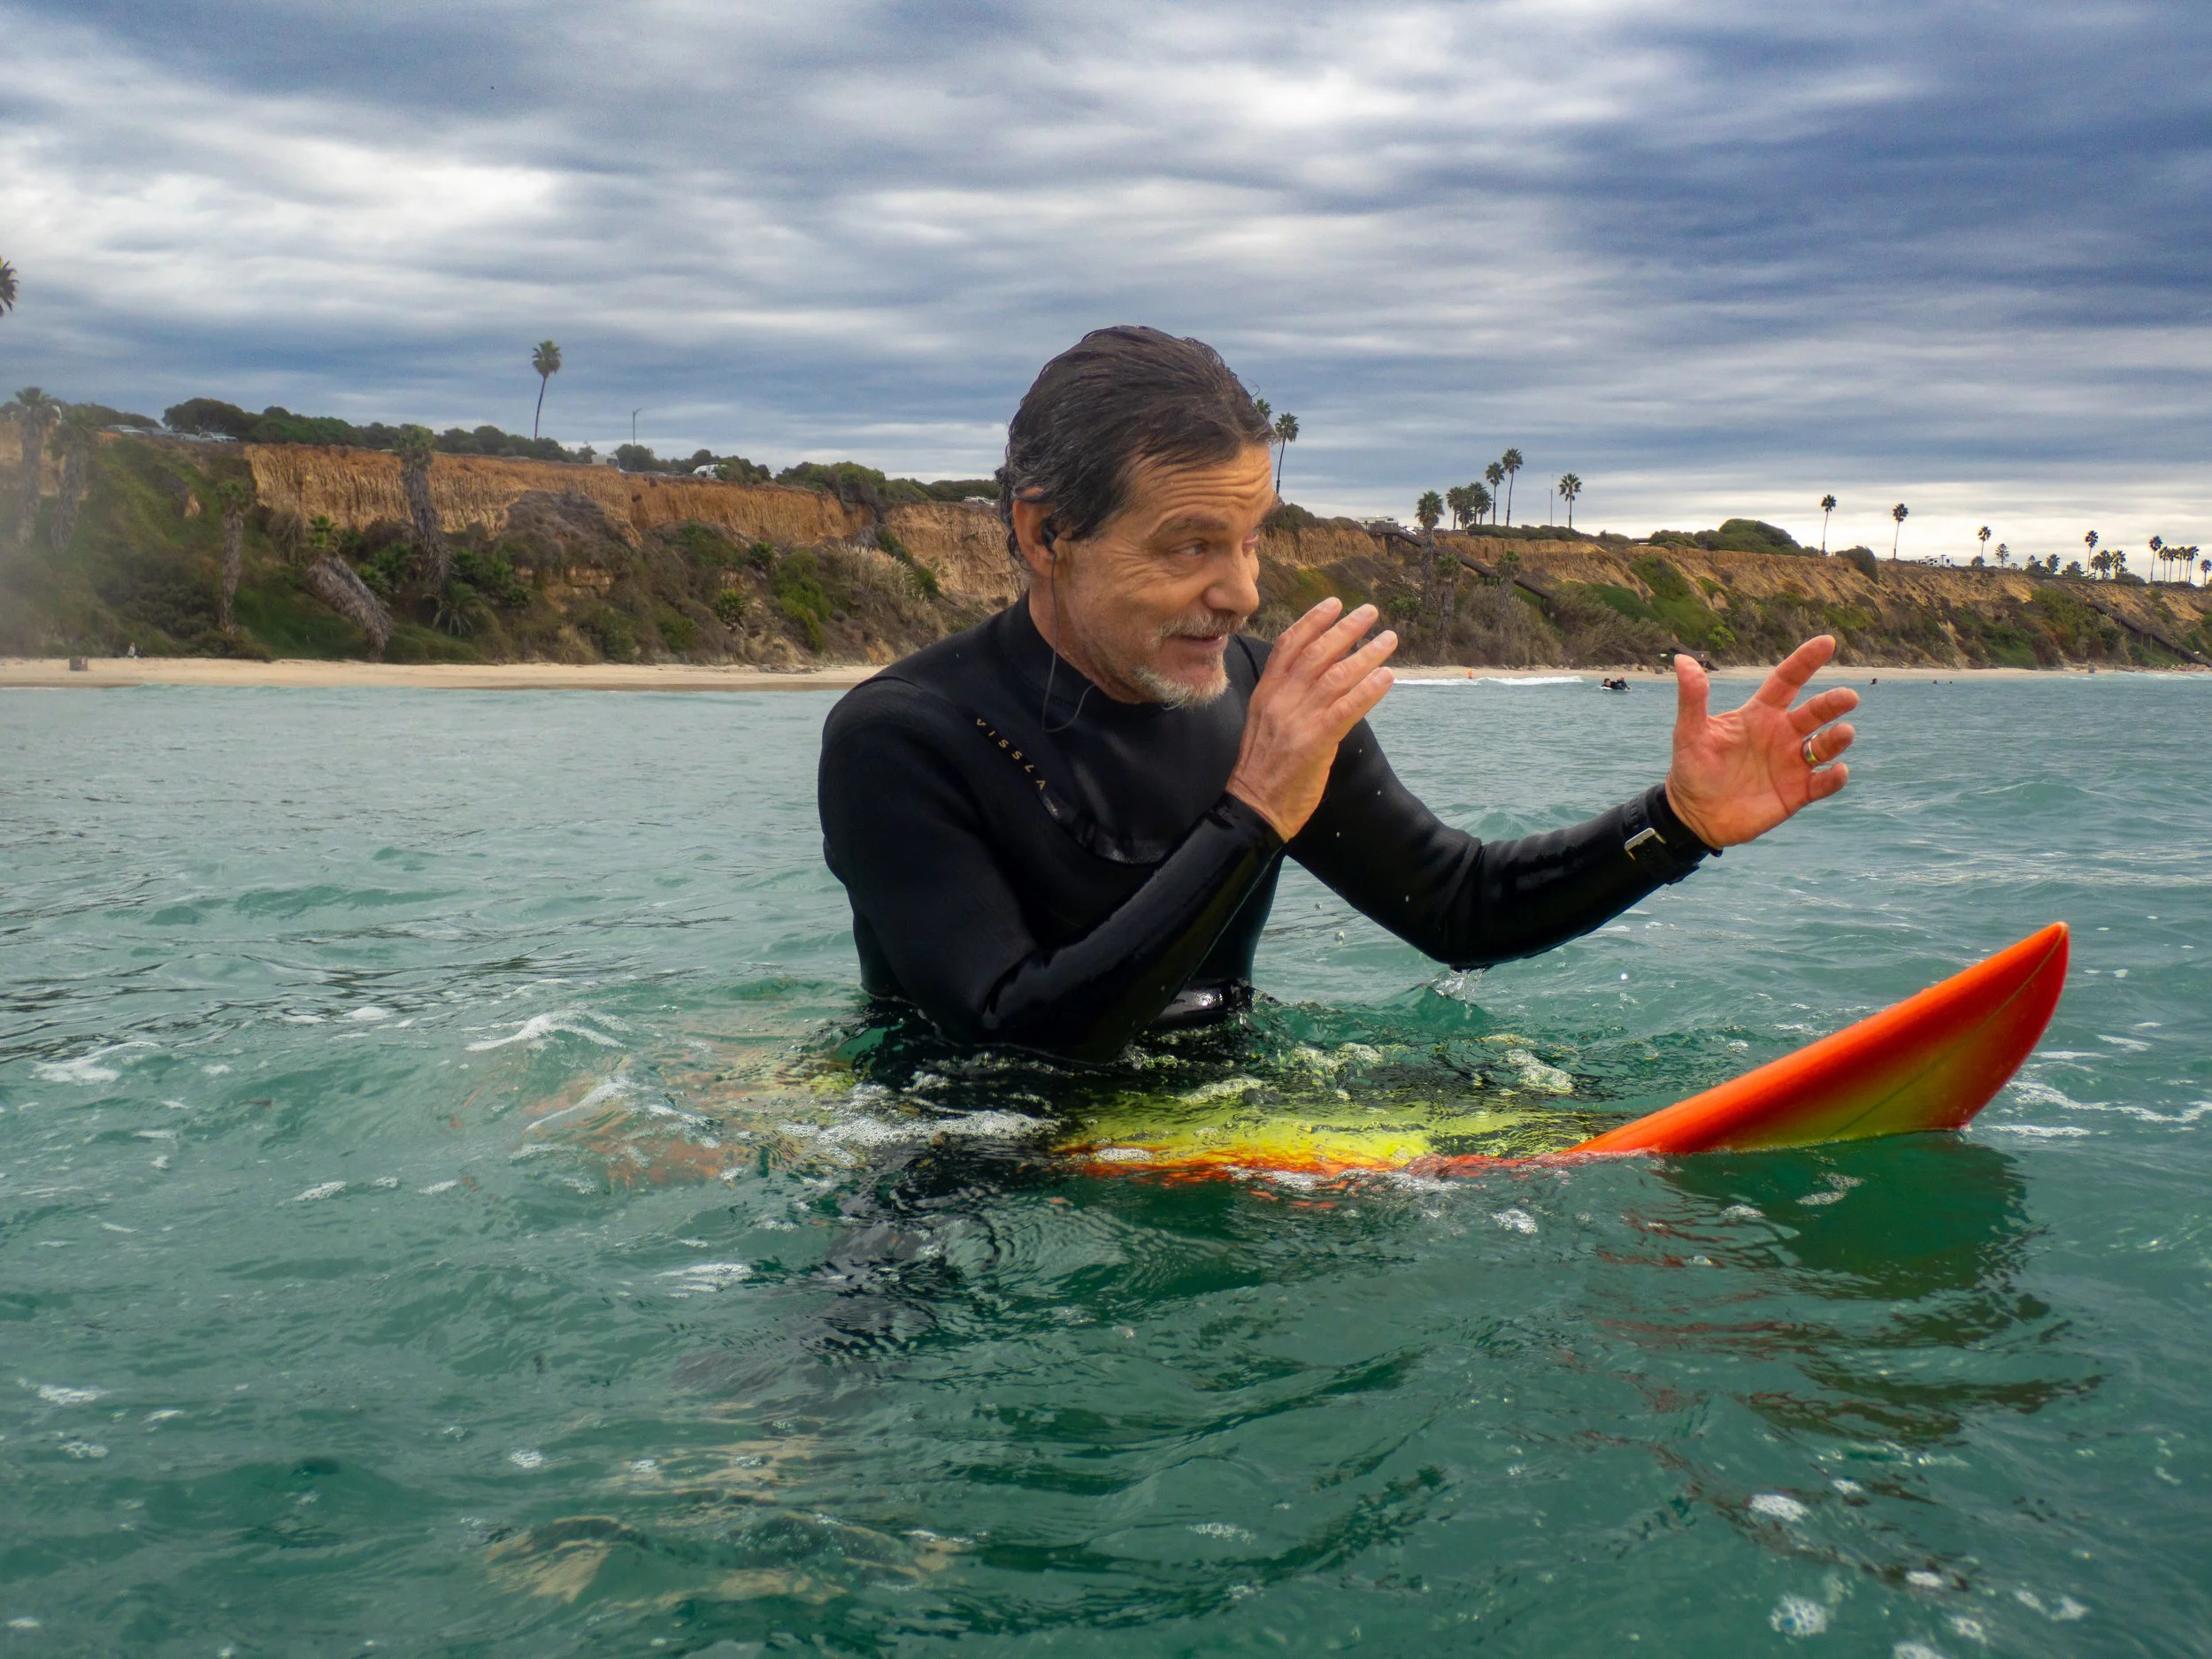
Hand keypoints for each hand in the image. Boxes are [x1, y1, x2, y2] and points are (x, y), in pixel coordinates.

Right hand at [1228, 597, 1397, 838]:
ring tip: (1389, 639)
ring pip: (1336, 676)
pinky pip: (1347, 708)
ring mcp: (1297, 720)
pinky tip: (1386, 677)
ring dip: (1367, 654)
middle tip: (1370, 612)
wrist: (1253, 807)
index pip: (1289, 645)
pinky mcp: (1315, 741)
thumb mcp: (1264, 724)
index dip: (1313, 621)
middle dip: (1346, 628)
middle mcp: (1279, 700)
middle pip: (1317, 653)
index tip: (1334, 603)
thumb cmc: (1262, 770)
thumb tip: (1321, 678)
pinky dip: (1369, 690)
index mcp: (1265, 693)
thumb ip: (1288, 699)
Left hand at [1664, 635, 1857, 848]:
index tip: (1827, 642)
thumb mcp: (1689, 733)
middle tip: (1848, 697)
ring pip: (1824, 746)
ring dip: (1837, 739)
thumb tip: (1682, 659)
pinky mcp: (1798, 792)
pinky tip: (1838, 771)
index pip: (1787, 681)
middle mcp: (1782, 734)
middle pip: (1815, 712)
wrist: (1694, 816)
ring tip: (1843, 733)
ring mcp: (1792, 763)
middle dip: (1833, 703)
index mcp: (1759, 714)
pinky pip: (1823, 783)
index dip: (1805, 661)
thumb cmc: (1692, 769)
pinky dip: (1834, 778)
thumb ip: (1692, 698)